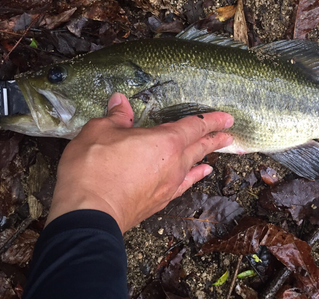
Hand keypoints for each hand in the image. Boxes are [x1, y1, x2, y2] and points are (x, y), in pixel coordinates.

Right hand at [46, 93, 233, 232]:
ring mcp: (170, 184)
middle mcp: (175, 162)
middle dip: (216, 138)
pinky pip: (185, 184)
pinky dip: (195, 176)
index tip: (227, 117)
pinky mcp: (160, 201)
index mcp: (165, 140)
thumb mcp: (99, 131)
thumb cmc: (93, 169)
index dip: (212, 120)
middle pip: (201, 146)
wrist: (89, 215)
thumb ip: (116, 116)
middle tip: (229, 133)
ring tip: (216, 153)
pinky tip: (201, 174)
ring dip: (206, 156)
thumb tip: (121, 102)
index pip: (196, 126)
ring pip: (194, 165)